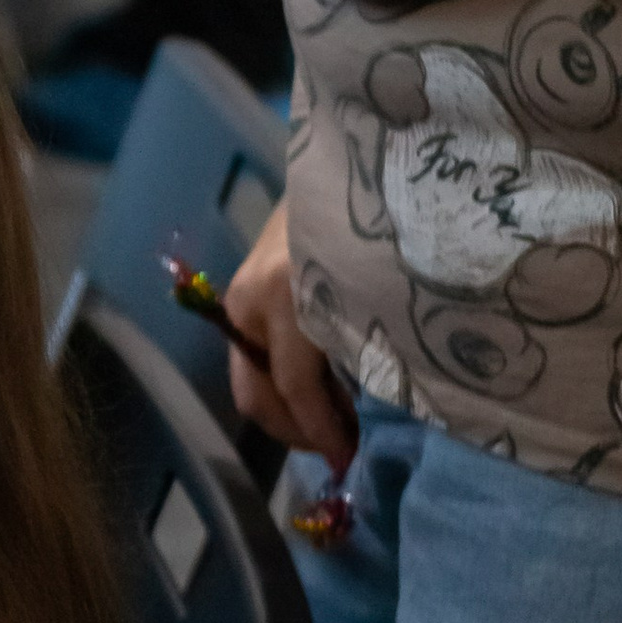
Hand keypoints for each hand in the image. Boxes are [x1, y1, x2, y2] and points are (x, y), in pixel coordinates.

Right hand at [221, 198, 357, 467]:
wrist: (357, 163)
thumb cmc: (380, 230)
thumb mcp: (380, 295)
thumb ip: (364, 352)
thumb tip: (364, 417)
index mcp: (288, 297)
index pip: (296, 388)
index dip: (322, 433)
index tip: (349, 459)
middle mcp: (253, 296)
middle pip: (256, 391)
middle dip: (294, 430)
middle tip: (334, 448)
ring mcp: (241, 289)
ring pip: (249, 376)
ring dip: (286, 407)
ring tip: (328, 421)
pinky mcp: (241, 284)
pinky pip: (253, 351)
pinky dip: (279, 378)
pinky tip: (314, 386)